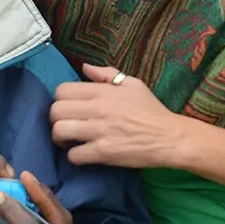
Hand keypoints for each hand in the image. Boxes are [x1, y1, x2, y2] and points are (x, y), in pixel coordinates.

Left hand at [50, 63, 180, 168]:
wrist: (169, 137)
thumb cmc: (151, 110)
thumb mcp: (132, 84)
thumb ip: (107, 74)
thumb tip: (84, 67)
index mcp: (102, 91)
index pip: (62, 90)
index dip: (61, 99)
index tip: (69, 107)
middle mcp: (97, 109)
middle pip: (56, 111)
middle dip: (56, 119)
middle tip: (66, 124)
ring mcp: (99, 131)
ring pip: (60, 131)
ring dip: (59, 138)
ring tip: (68, 140)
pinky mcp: (104, 152)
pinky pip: (74, 154)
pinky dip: (74, 156)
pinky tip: (82, 154)